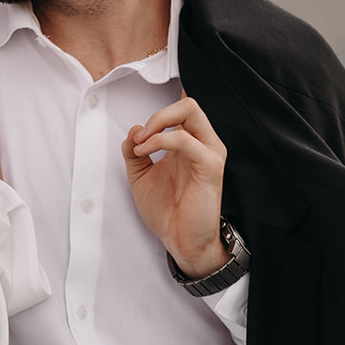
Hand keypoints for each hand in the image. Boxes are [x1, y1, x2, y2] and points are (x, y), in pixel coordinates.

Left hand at [121, 91, 227, 277]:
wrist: (180, 241)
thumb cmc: (167, 211)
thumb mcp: (140, 176)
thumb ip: (135, 151)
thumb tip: (134, 130)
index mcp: (187, 143)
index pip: (183, 108)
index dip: (165, 103)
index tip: (143, 123)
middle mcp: (200, 143)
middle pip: (188, 103)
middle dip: (159, 113)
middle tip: (141, 135)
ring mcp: (208, 152)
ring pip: (190, 110)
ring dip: (158, 121)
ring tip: (142, 143)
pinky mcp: (210, 165)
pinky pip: (185, 139)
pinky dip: (160, 140)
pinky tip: (147, 152)